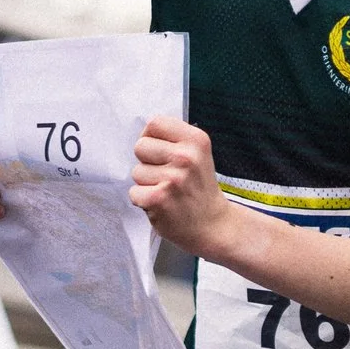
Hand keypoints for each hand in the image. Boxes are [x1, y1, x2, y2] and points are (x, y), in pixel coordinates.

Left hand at [130, 116, 233, 258]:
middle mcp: (186, 157)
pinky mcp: (158, 199)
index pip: (155, 123)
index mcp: (196, 140)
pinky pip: (134, 192)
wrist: (214, 225)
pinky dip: (144, 201)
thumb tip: (144, 133)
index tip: (160, 152)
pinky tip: (163, 204)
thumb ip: (174, 140)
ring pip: (136, 171)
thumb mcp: (198, 154)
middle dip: (148, 162)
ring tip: (167, 192)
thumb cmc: (200, 189)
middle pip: (140, 146)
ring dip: (147, 183)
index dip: (152, 138)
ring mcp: (172, 179)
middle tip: (167, 176)